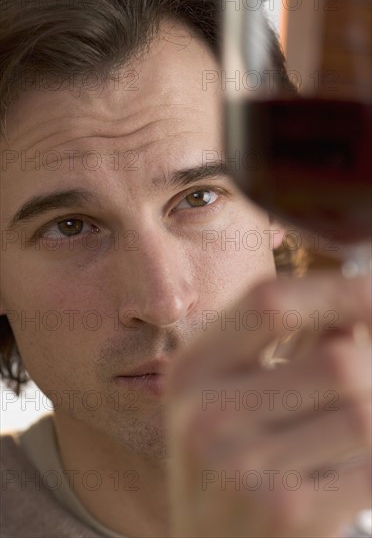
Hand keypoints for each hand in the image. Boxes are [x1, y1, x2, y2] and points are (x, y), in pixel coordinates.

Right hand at [167, 273, 370, 537]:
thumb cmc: (230, 464)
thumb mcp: (233, 397)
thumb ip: (290, 346)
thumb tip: (359, 304)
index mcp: (193, 370)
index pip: (269, 303)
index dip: (336, 290)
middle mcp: (206, 414)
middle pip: (337, 362)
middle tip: (368, 376)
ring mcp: (242, 468)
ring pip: (363, 412)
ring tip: (353, 422)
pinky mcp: (284, 514)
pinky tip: (358, 459)